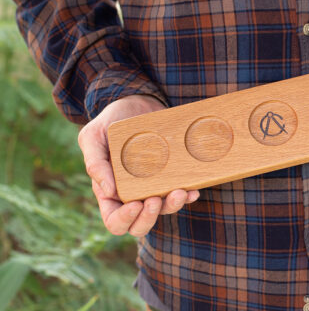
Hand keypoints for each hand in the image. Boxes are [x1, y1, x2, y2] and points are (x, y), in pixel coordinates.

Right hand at [78, 95, 199, 236]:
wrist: (138, 103)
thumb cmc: (111, 120)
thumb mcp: (94, 136)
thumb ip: (95, 163)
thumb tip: (110, 192)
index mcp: (108, 191)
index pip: (114, 221)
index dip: (124, 220)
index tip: (135, 204)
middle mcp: (131, 195)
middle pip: (139, 225)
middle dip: (149, 219)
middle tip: (155, 200)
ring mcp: (152, 187)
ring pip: (163, 211)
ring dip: (172, 207)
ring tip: (180, 192)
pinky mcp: (170, 177)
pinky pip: (180, 195)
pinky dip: (188, 196)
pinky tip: (193, 190)